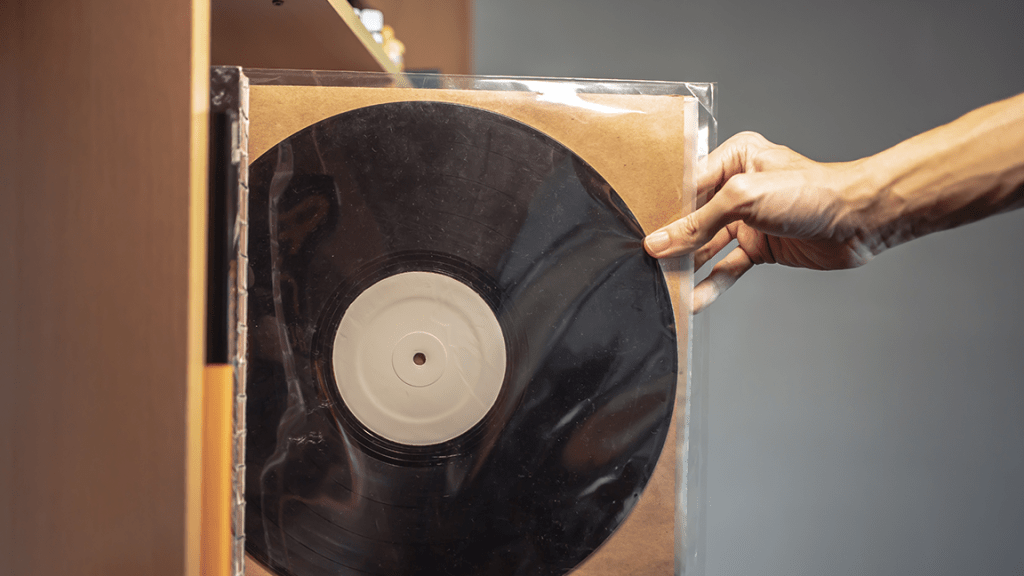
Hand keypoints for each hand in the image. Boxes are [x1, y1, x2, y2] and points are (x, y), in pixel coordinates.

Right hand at [644, 132, 882, 312]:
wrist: (860, 221)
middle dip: (672, 242)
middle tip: (644, 262)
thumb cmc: (812, 192)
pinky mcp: (761, 248)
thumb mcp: (744, 198)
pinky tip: (692, 300)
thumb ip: (698, 223)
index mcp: (735, 158)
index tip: (639, 231)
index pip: (687, 185)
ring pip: (708, 247)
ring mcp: (749, 220)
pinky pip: (727, 267)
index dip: (663, 210)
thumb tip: (660, 243)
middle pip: (694, 218)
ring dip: (688, 267)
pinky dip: (710, 284)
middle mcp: (739, 187)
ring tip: (663, 285)